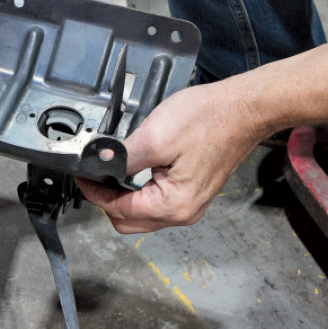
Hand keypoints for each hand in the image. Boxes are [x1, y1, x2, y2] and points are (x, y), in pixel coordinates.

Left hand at [76, 81, 271, 233]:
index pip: (118, 210)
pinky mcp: (193, 192)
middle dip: (107, 199)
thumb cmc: (211, 119)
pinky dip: (140, 191)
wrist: (244, 108)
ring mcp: (190, 204)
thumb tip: (96, 165)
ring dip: (124, 195)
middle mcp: (182, 212)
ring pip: (142, 213)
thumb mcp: (155, 137)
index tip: (83, 175)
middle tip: (94, 174)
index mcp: (172, 205)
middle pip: (128, 221)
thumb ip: (121, 157)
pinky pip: (157, 202)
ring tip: (114, 169)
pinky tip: (135, 170)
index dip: (94, 192)